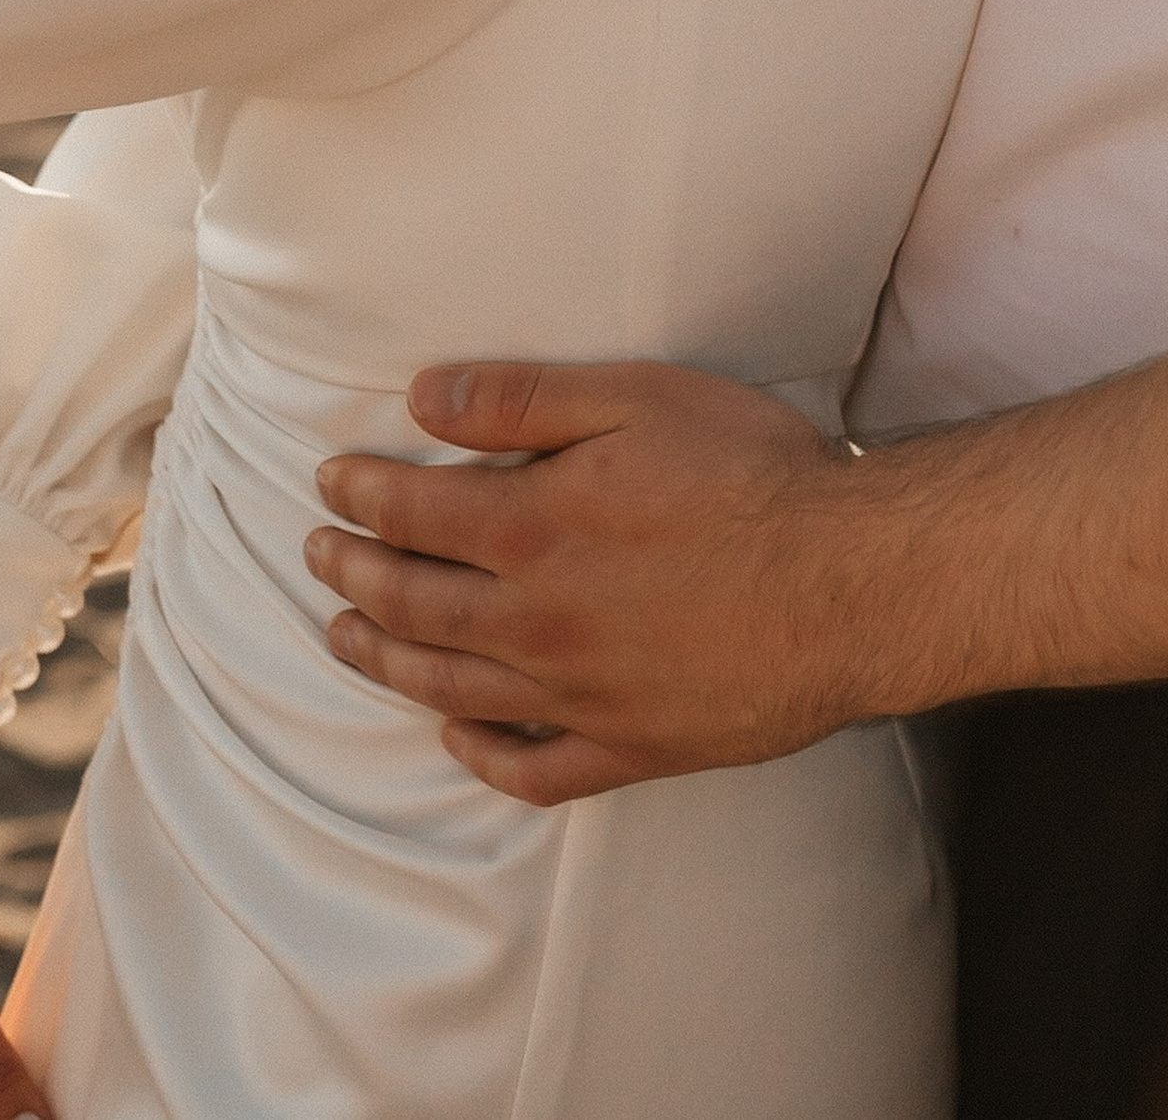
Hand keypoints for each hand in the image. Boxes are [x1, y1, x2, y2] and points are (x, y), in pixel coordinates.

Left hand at [309, 337, 1167, 815]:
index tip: (329, 479)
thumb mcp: (636, 398)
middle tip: (316, 557)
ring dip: (384, 660)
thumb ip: (522, 401)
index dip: (360, 492)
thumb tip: (421, 398)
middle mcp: (536, 624)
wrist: (851, 580)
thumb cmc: (752, 472)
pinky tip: (456, 734)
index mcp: (531, 531)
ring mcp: (579, 696)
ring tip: (345, 639)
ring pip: (450, 686)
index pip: (411, 512)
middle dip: (352, 577)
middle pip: (413, 606)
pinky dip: (479, 753)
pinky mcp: (631, 747)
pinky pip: (531, 768)